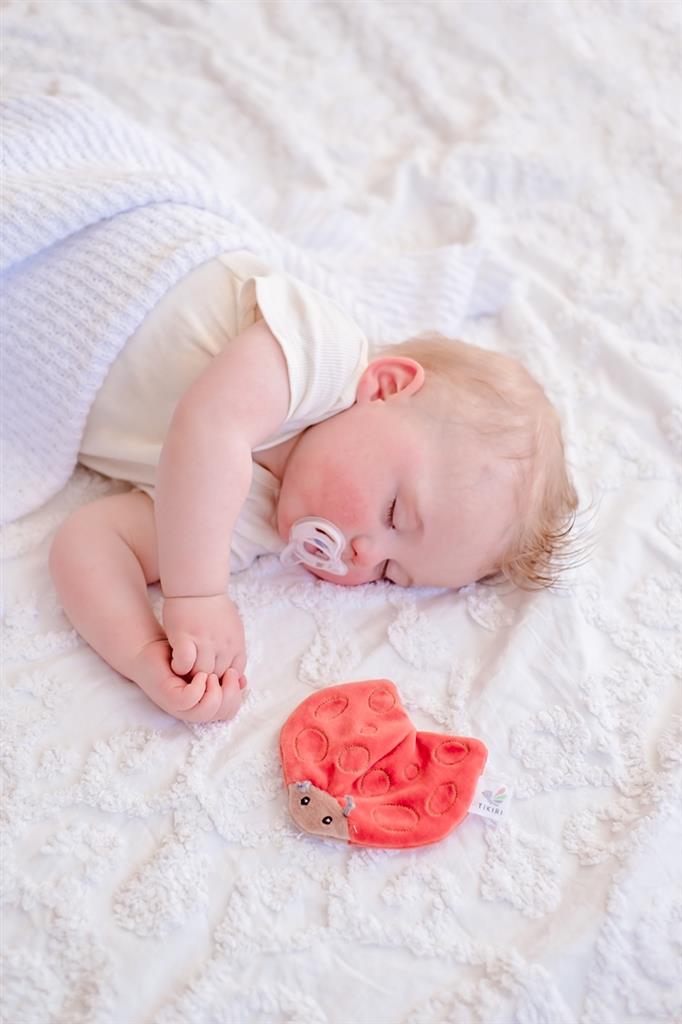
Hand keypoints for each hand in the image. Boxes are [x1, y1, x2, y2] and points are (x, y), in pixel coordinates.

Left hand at [129, 638, 245, 723]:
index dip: (237, 695)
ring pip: (206, 712)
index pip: (229, 710)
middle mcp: (193, 709)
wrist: (147, 649)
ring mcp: (179, 706)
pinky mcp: (168, 697)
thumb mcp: (206, 664)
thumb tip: (243, 680)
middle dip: (231, 694)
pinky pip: (189, 700)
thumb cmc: (177, 656)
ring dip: (214, 692)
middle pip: (222, 714)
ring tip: (212, 674)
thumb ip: (222, 674)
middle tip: (229, 674)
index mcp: (204, 703)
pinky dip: (198, 688)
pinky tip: (198, 674)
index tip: (237, 676)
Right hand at [162, 593, 246, 684]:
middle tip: (194, 678)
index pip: (235, 674)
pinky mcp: (186, 636)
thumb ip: (233, 647)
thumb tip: (235, 671)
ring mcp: (206, 642)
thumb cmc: (213, 607)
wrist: (199, 586)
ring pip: (200, 673)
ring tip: (184, 670)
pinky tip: (175, 661)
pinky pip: (184, 663)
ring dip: (191, 675)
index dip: (222, 680)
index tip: (212, 678)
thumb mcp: (233, 627)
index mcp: (237, 644)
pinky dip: (179, 667)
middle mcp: (224, 646)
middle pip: (217, 677)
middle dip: (206, 681)